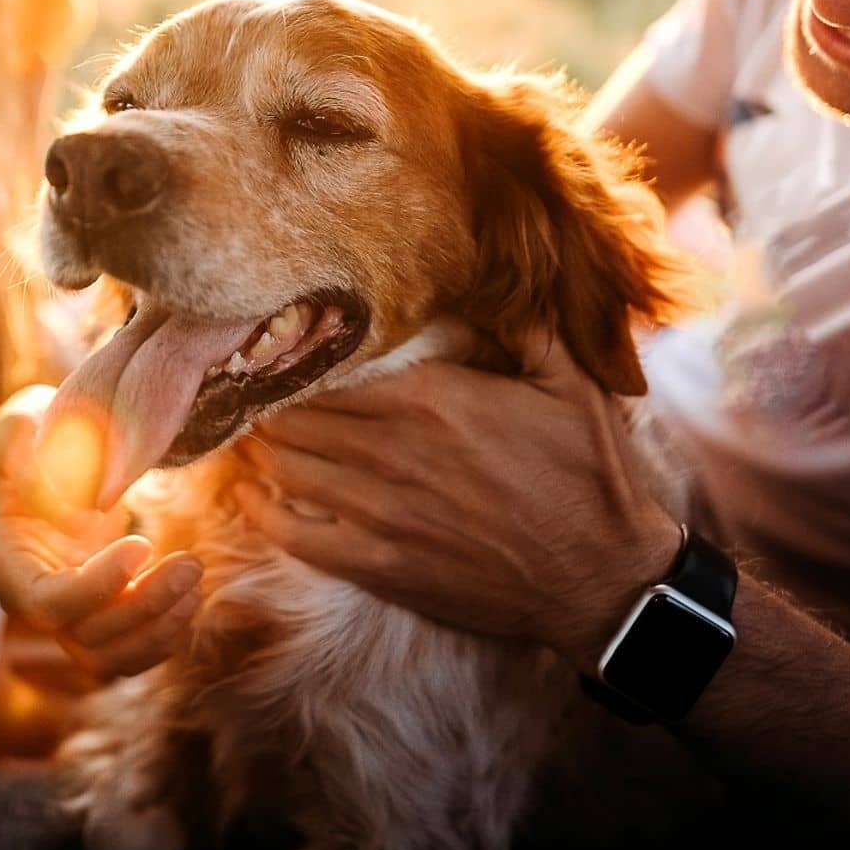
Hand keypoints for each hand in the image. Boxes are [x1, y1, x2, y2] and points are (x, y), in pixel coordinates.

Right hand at [0, 405, 202, 682]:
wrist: (44, 454)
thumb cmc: (35, 432)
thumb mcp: (24, 418)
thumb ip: (27, 437)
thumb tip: (64, 488)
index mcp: (1, 556)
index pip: (46, 602)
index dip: (98, 586)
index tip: (142, 543)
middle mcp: (27, 597)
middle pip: (83, 639)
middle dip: (144, 608)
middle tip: (191, 564)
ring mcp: (62, 612)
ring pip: (106, 660)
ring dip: (158, 629)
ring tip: (193, 576)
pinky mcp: (94, 613)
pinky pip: (125, 653)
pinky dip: (162, 635)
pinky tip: (190, 595)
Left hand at [234, 329, 680, 668]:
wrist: (602, 578)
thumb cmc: (590, 474)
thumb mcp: (574, 381)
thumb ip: (526, 322)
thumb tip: (494, 271)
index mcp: (435, 398)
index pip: (333, 367)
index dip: (298, 354)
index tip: (280, 341)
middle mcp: (397, 450)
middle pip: (298, 414)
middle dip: (269, 396)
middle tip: (250, 382)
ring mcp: (383, 512)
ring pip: (288, 467)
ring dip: (262, 446)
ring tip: (248, 427)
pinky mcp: (381, 566)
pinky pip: (296, 535)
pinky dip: (263, 510)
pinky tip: (252, 493)